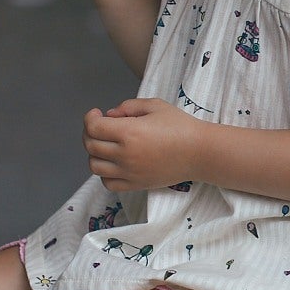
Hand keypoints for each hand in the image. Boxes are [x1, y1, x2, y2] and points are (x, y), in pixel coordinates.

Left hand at [83, 97, 203, 189]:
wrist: (199, 152)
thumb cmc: (180, 126)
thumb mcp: (155, 105)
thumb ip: (128, 106)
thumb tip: (109, 115)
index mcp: (129, 132)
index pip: (93, 127)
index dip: (89, 118)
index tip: (96, 113)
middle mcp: (125, 154)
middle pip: (90, 146)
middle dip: (89, 133)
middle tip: (99, 126)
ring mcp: (129, 172)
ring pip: (95, 166)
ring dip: (94, 153)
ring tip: (105, 145)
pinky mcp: (136, 184)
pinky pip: (108, 183)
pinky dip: (104, 173)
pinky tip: (113, 163)